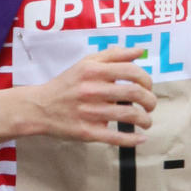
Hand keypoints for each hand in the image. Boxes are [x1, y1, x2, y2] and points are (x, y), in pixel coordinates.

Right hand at [26, 45, 155, 144]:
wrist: (39, 107)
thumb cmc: (67, 84)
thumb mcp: (86, 63)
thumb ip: (113, 55)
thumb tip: (140, 51)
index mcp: (92, 70)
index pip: (130, 71)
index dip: (146, 79)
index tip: (148, 86)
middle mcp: (91, 90)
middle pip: (133, 93)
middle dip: (150, 100)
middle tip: (151, 105)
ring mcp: (89, 112)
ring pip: (128, 115)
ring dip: (145, 119)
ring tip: (146, 121)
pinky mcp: (87, 132)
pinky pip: (115, 137)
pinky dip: (132, 139)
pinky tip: (141, 138)